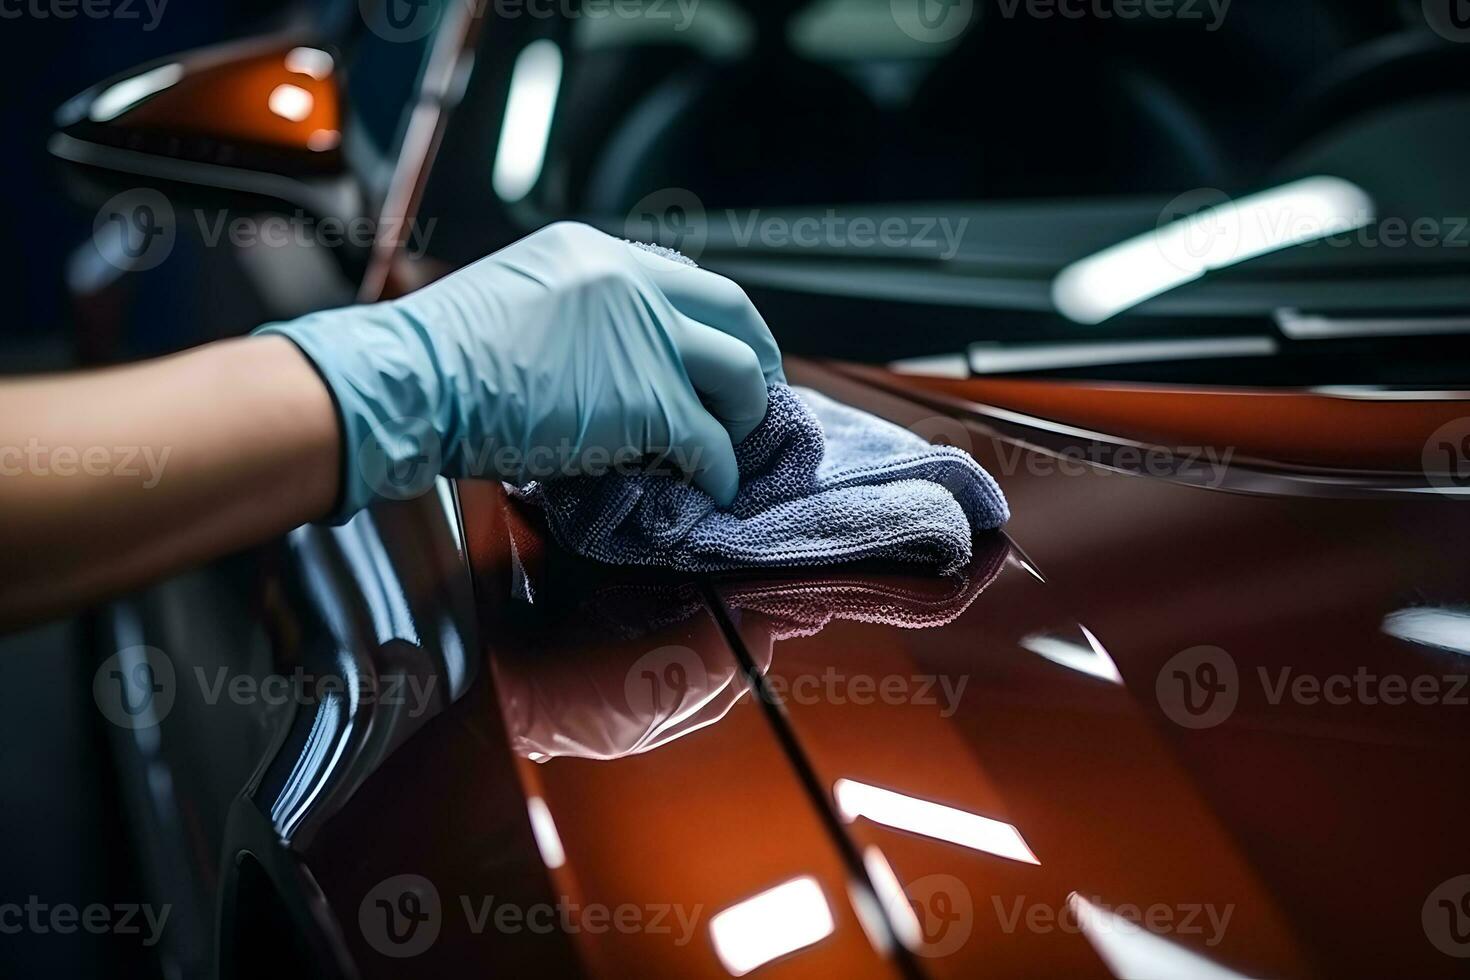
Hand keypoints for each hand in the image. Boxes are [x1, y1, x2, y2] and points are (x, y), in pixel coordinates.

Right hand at [258, 222, 783, 518]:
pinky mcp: (648, 399)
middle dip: (756, 357)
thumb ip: (572, 313)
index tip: (721, 350)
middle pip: (732, 311)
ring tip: (736, 446)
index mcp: (593, 250)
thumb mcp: (514, 299)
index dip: (714, 321)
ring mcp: (645, 338)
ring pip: (737, 373)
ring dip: (745, 416)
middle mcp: (630, 280)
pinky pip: (709, 440)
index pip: (683, 277)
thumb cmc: (435, 357)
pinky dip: (722, 469)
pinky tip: (717, 487)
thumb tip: (600, 359)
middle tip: (757, 395)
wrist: (411, 380)